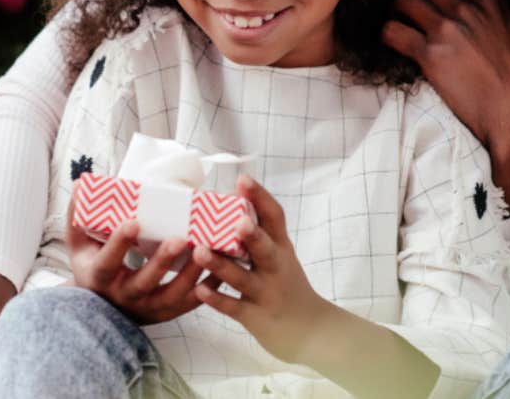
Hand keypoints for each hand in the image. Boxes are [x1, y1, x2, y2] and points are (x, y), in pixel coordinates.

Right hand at [66, 196, 213, 324]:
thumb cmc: (93, 266)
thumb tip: (80, 184)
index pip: (107, 262)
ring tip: (207, 249)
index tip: (133, 222)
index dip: (119, 244)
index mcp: (99, 277)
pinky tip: (221, 269)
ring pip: (172, 295)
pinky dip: (207, 288)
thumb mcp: (80, 244)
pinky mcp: (167, 313)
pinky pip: (190, 304)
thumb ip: (78, 215)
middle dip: (162, 262)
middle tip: (180, 238)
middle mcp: (122, 297)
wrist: (103, 307)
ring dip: (191, 274)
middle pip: (143, 283)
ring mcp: (147, 308)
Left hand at [192, 175, 332, 365]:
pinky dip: (217, 299)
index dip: (260, 197)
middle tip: (238, 220)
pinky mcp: (256, 317)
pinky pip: (234, 307)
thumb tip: (231, 204)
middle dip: (252, 235)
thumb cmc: (286, 285)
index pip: (274, 218)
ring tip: (200, 251)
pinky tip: (199, 289)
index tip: (242, 179)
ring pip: (243, 279)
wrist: (310, 329)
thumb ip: (261, 235)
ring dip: (221, 265)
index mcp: (281, 248)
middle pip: (266, 249)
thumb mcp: (281, 256)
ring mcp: (266, 293)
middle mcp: (276, 268)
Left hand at [383, 0, 509, 213]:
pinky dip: (387, 34)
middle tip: (411, 11)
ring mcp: (445, 29)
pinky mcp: (429, 55)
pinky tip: (394, 44)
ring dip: (398, 11)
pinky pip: (392, 31)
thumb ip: (494, 18)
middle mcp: (466, 8)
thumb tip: (480, 18)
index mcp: (491, 1)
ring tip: (401, 25)